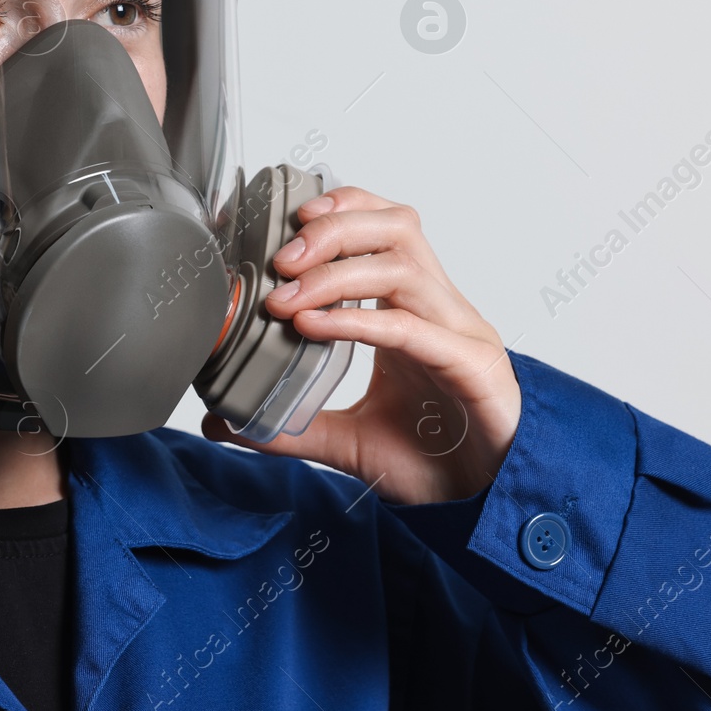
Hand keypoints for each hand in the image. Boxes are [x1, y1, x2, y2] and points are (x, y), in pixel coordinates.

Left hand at [200, 185, 521, 505]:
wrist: (487, 501)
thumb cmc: (433, 460)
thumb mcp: (346, 439)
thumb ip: (289, 426)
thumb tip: (222, 424)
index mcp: (413, 310)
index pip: (384, 228)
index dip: (342, 209)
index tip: (287, 221)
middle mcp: (438, 310)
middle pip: (396, 228)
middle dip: (334, 231)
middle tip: (280, 260)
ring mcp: (458, 334)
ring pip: (404, 267)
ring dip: (338, 273)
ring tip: (287, 298)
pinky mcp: (472, 368)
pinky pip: (414, 328)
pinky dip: (360, 320)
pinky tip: (315, 327)